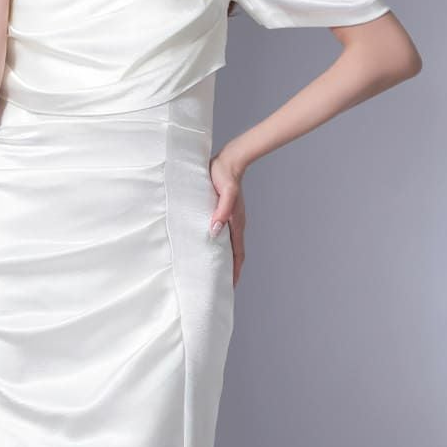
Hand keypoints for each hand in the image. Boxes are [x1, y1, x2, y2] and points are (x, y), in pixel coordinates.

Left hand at [208, 149, 246, 287]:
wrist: (229, 160)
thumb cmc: (225, 175)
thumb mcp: (225, 193)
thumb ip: (221, 212)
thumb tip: (215, 231)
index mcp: (237, 223)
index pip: (238, 254)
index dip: (235, 271)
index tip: (231, 286)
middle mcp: (235, 224)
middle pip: (234, 253)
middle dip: (230, 270)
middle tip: (221, 285)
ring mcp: (230, 218)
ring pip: (228, 245)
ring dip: (224, 258)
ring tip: (214, 271)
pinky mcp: (223, 212)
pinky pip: (222, 233)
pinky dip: (218, 244)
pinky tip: (209, 246)